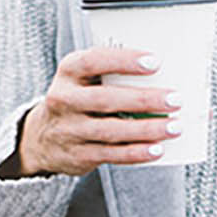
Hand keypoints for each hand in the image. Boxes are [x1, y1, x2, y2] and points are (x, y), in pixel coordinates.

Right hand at [11, 46, 181, 176]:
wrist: (41, 138)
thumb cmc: (77, 100)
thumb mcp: (82, 79)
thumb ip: (110, 75)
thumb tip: (162, 77)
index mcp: (68, 72)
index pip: (93, 61)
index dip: (124, 61)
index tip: (154, 62)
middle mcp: (64, 100)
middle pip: (106, 99)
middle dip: (144, 100)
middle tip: (174, 99)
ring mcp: (70, 130)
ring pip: (111, 131)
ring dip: (146, 129)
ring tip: (174, 127)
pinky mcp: (78, 156)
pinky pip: (112, 154)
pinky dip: (136, 153)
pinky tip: (156, 149)